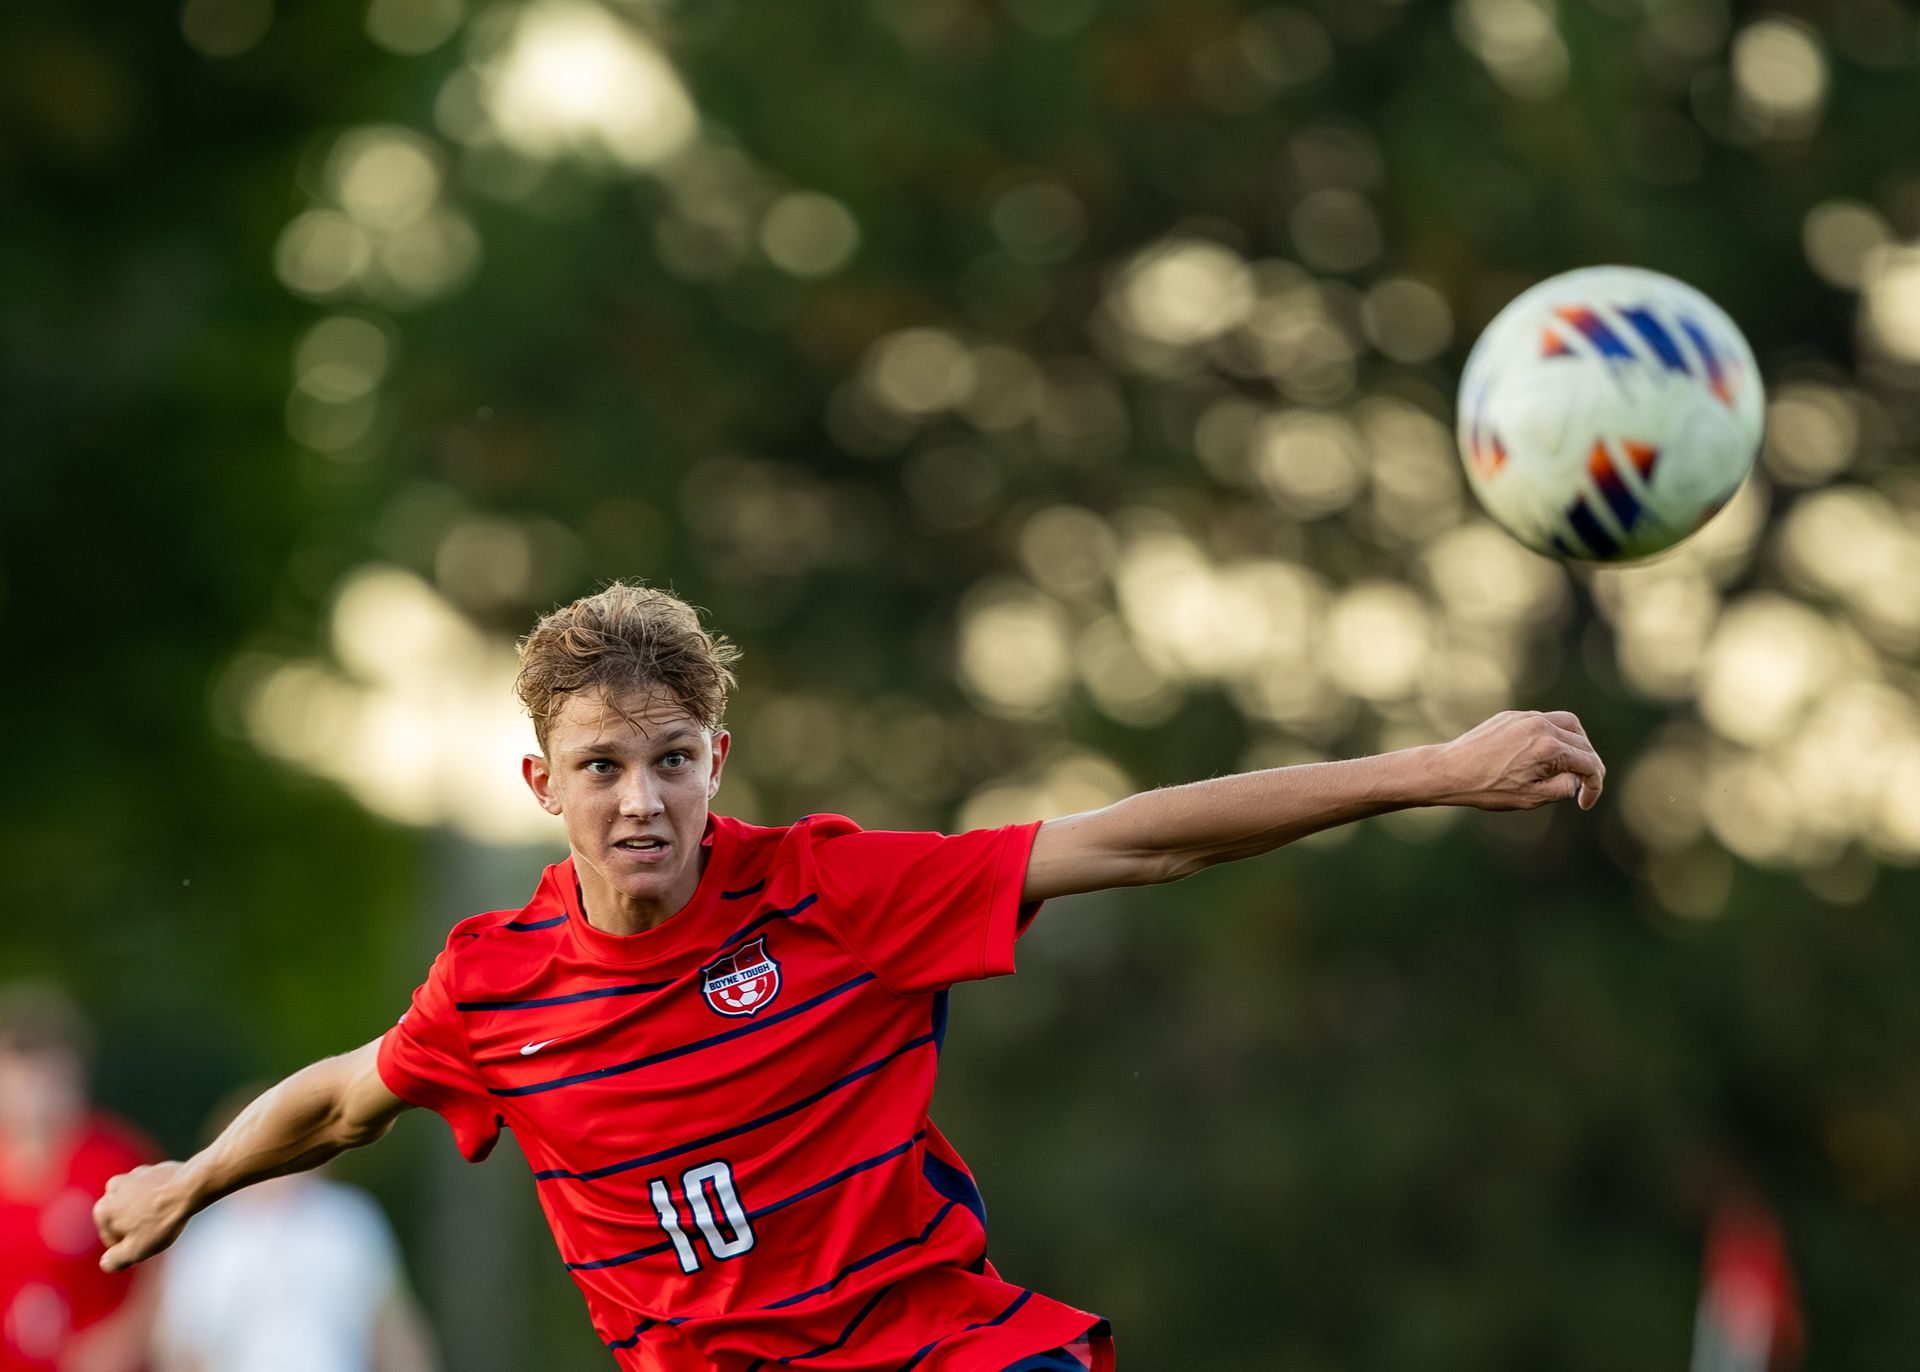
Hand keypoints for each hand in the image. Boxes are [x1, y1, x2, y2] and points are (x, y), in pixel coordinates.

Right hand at [93, 1160, 195, 1271]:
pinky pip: (151, 1192)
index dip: (132, 1246)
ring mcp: (132, 1176)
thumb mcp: (136, 1251)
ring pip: (136, 1205)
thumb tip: (106, 1262)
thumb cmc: (162, 1220)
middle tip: (159, 1229)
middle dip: (138, 1227)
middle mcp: (112, 1189)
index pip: (113, 1240)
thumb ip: (114, 1261)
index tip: (149, 1240)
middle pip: (123, 1220)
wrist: (191, 1188)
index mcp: (102, 1210)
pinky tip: (173, 1204)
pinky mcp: (151, 1170)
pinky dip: (159, 1199)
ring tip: (166, 1216)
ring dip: (148, 1212)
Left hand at [1428, 710, 1604, 811]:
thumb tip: (1576, 778)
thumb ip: (1563, 788)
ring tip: (1573, 765)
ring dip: (1577, 744)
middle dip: (1589, 765)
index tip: (1585, 804)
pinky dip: (1555, 735)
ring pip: (1568, 724)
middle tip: (1584, 785)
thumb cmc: (1488, 789)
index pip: (1589, 764)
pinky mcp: (1511, 716)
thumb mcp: (1532, 798)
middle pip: (1582, 742)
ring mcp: (1525, 717)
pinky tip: (1546, 754)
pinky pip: (1544, 720)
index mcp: (1549, 748)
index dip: (1595, 786)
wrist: (1448, 771)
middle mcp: (1541, 726)